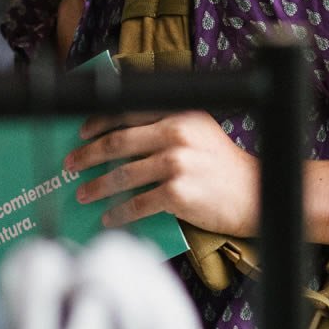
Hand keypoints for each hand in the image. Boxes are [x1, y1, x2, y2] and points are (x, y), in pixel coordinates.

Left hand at [65, 111, 258, 235]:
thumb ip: (165, 126)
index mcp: (179, 112)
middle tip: (71, 164)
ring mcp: (177, 163)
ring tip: (82, 193)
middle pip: (117, 141)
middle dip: (88, 154)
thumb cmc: (223, 165)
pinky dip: (118, 212)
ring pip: (123, 174)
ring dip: (96, 186)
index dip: (98, 122)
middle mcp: (176, 133)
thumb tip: (116, 139)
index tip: (81, 133)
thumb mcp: (198, 131)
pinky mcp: (178, 193)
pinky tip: (108, 217)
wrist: (257, 193)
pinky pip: (137, 203)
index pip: (127, 110)